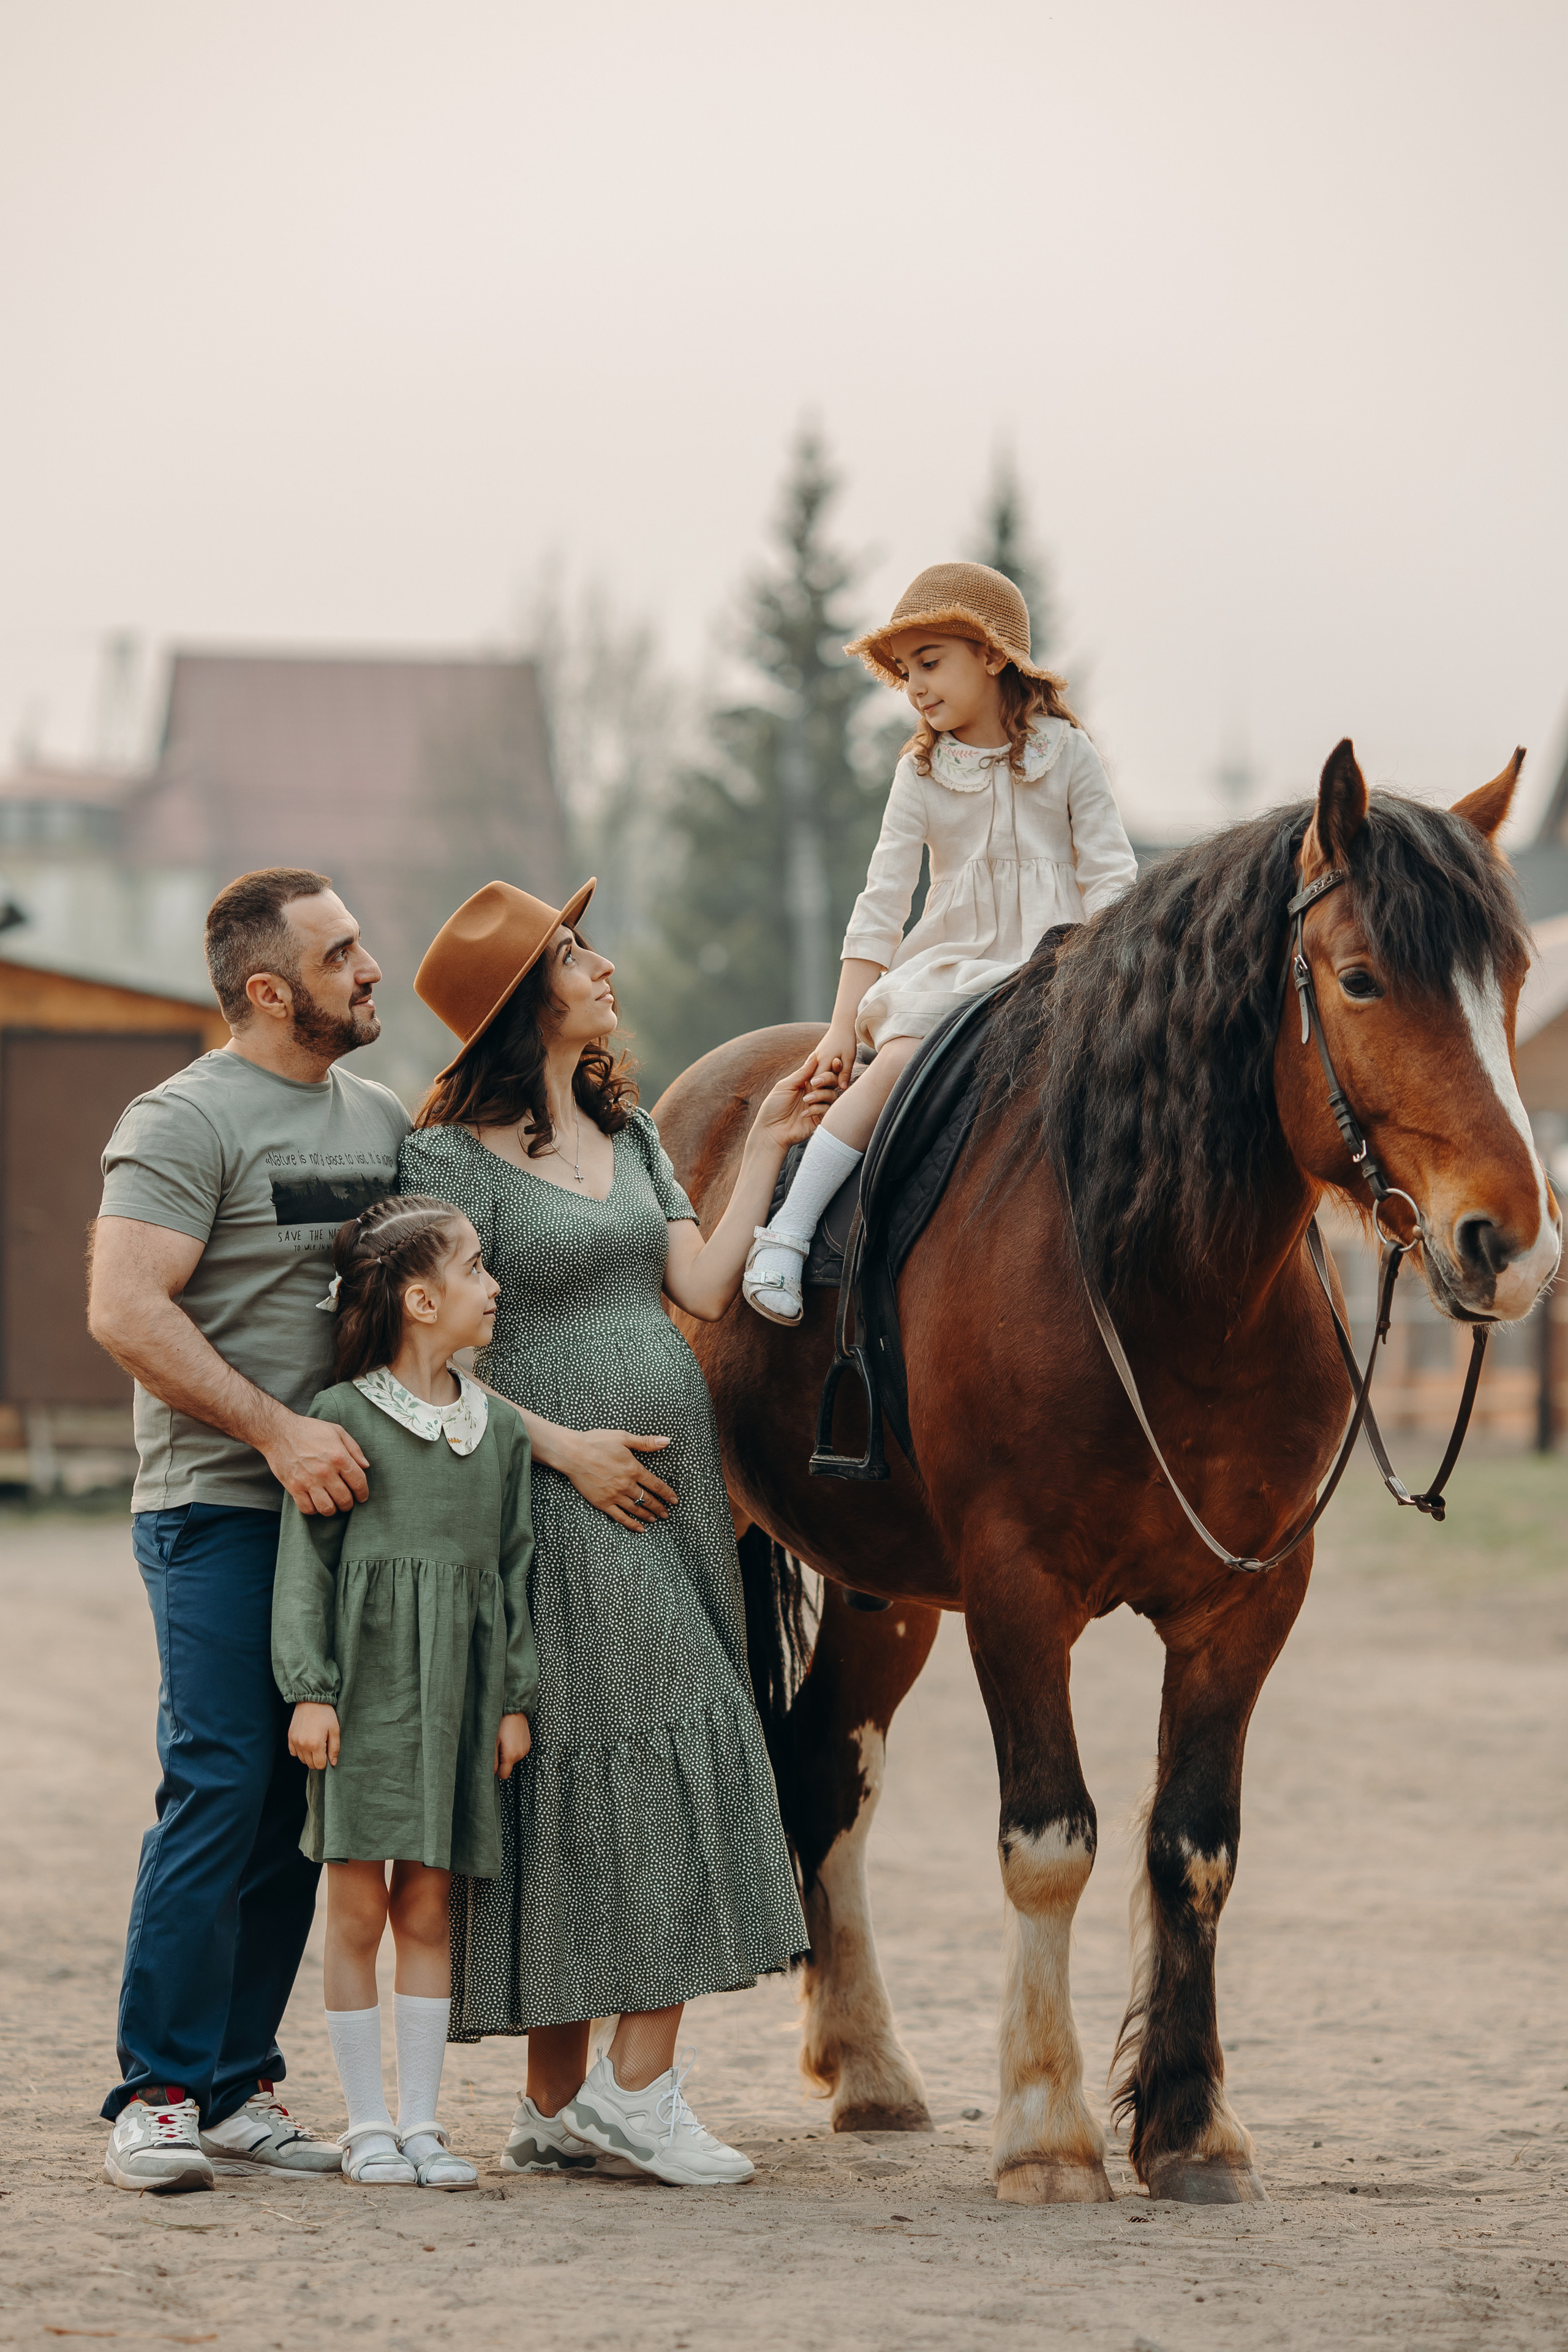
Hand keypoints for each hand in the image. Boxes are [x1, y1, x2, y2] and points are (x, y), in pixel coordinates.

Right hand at [263, 1411, 369, 1515]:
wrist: (279, 1432)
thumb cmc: (309, 1430)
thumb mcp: (337, 1431)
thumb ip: (354, 1449)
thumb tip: (366, 1466)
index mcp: (339, 1456)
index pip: (359, 1482)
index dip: (363, 1493)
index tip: (362, 1497)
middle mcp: (325, 1471)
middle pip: (344, 1499)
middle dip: (349, 1504)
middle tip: (347, 1502)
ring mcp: (309, 1481)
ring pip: (327, 1508)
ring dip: (332, 1510)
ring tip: (332, 1505)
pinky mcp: (294, 1487)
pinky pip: (307, 1508)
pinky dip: (314, 1510)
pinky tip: (315, 1503)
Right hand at [289, 1702, 340, 1769]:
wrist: (311, 1700)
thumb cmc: (325, 1714)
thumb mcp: (335, 1730)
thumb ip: (334, 1748)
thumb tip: (333, 1763)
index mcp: (315, 1744)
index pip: (320, 1765)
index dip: (325, 1761)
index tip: (327, 1752)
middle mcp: (303, 1745)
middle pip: (310, 1764)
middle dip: (318, 1759)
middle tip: (322, 1746)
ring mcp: (295, 1742)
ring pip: (302, 1760)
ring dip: (309, 1756)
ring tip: (314, 1743)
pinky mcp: (289, 1737)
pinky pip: (293, 1753)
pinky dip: (299, 1751)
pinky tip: (306, 1742)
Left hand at [495, 1713, 531, 1777]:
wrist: (514, 1710)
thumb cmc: (501, 1724)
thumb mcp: (493, 1742)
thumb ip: (492, 1760)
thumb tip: (492, 1772)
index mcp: (511, 1755)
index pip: (504, 1775)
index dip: (497, 1771)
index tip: (493, 1761)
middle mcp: (520, 1754)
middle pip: (509, 1767)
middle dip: (502, 1761)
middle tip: (498, 1746)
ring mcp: (526, 1749)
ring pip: (513, 1760)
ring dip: (508, 1754)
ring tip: (505, 1740)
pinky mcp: (528, 1745)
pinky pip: (519, 1753)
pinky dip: (514, 1749)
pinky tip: (511, 1738)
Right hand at [559, 1429, 676, 1531]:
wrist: (572, 1453)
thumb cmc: (596, 1442)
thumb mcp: (623, 1437)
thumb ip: (646, 1442)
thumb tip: (666, 1441)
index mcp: (633, 1469)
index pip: (656, 1484)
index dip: (667, 1493)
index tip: (675, 1500)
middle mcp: (626, 1484)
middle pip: (647, 1499)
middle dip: (659, 1507)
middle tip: (667, 1514)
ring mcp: (614, 1495)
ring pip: (636, 1508)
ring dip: (648, 1515)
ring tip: (655, 1519)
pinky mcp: (602, 1502)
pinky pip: (620, 1516)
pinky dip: (631, 1523)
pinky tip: (639, 1528)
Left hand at [755, 1054, 833, 1151]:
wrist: (770, 1131)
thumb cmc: (773, 1107)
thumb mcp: (785, 1086)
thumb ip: (802, 1073)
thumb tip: (815, 1055)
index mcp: (805, 1082)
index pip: (822, 1070)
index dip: (829, 1065)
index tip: (833, 1061)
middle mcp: (814, 1092)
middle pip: (832, 1081)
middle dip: (827, 1078)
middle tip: (815, 1083)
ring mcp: (818, 1106)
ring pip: (832, 1095)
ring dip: (820, 1095)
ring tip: (806, 1100)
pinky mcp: (820, 1119)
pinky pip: (828, 1110)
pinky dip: (818, 1109)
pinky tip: (804, 1114)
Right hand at [812, 1025, 858, 1101]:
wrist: (842, 1024)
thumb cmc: (848, 1040)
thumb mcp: (850, 1057)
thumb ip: (845, 1073)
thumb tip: (842, 1089)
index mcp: (824, 1060)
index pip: (816, 1081)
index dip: (817, 1093)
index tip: (819, 1103)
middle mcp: (816, 1059)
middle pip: (811, 1079)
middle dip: (813, 1092)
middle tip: (814, 1105)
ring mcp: (815, 1056)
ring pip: (811, 1075)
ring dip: (814, 1085)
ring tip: (816, 1098)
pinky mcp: (817, 1055)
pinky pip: (813, 1069)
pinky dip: (815, 1077)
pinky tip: (818, 1086)